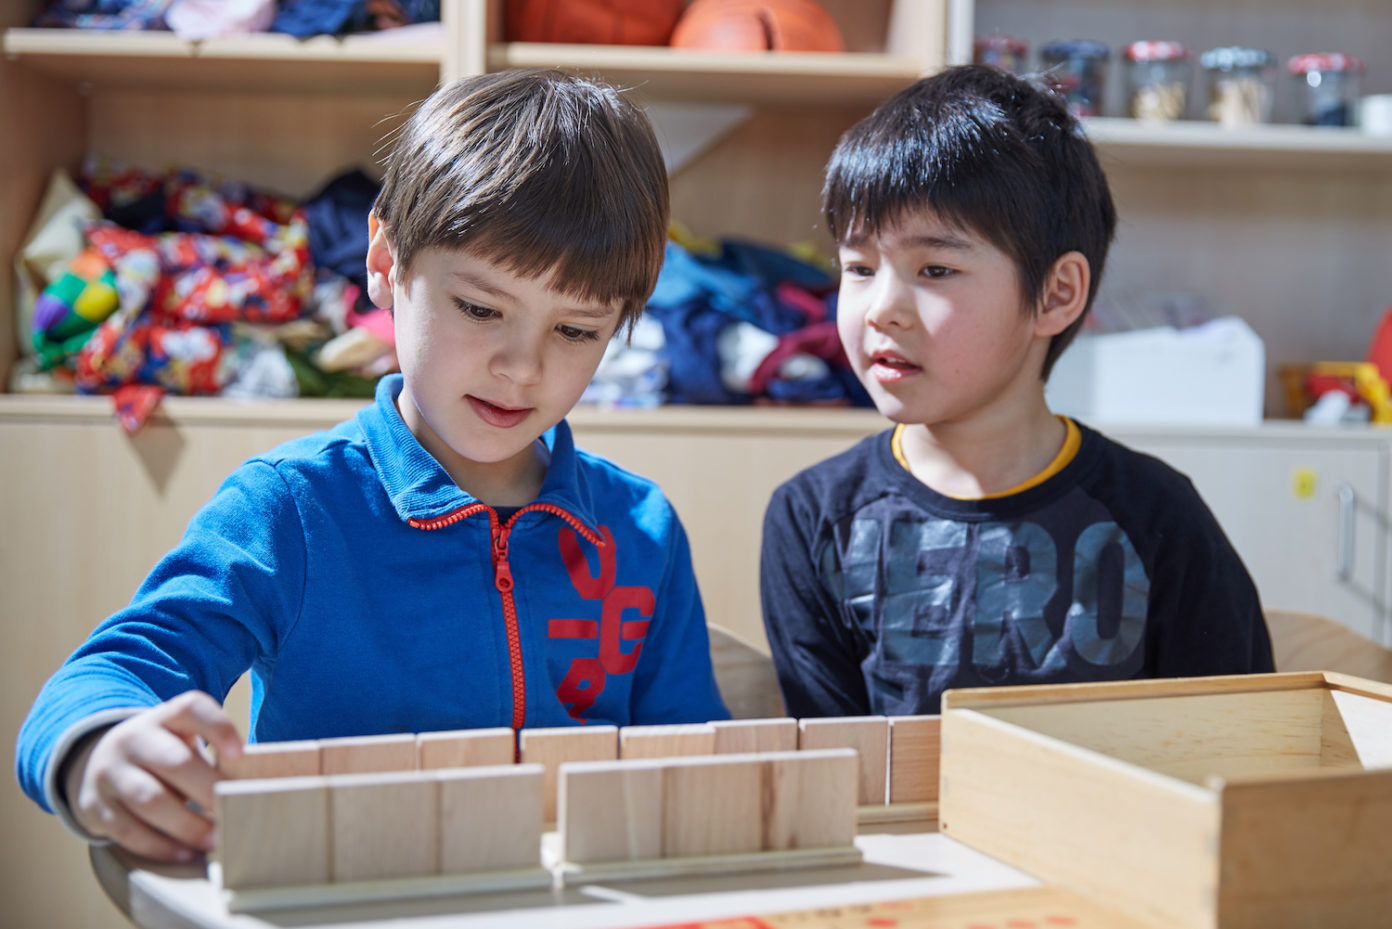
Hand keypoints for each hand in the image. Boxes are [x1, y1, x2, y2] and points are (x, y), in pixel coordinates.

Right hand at [65, 691, 243, 862]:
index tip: (241, 753)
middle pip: (173, 760)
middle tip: (236, 809)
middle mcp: (133, 739)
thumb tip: (256, 787)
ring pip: (149, 798)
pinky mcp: (96, 808)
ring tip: (215, 840)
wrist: (99, 763)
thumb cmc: (163, 755)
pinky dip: (160, 846)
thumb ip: (212, 754)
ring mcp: (110, 773)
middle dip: (207, 788)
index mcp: (163, 717)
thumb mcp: (182, 740)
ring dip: (187, 824)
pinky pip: (128, 830)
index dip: (218, 727)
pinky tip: (185, 854)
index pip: (191, 708)